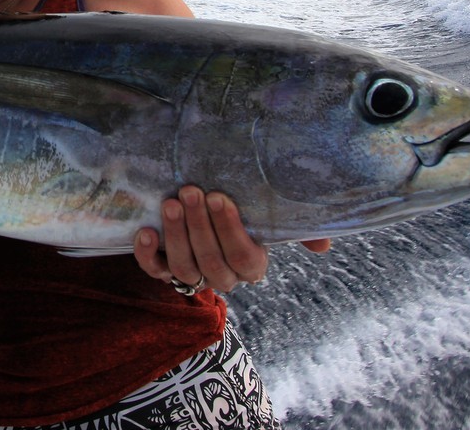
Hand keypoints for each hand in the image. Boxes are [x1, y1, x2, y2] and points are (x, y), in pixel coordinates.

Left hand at [133, 187, 329, 292]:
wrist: (206, 210)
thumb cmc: (245, 210)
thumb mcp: (271, 214)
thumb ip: (299, 228)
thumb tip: (323, 245)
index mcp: (251, 265)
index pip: (244, 258)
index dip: (231, 230)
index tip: (219, 198)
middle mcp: (222, 276)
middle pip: (211, 262)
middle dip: (200, 226)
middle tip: (191, 191)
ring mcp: (192, 276)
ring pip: (184, 268)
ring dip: (176, 235)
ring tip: (170, 203)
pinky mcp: (164, 271)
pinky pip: (155, 271)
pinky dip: (147, 254)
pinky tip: (146, 231)